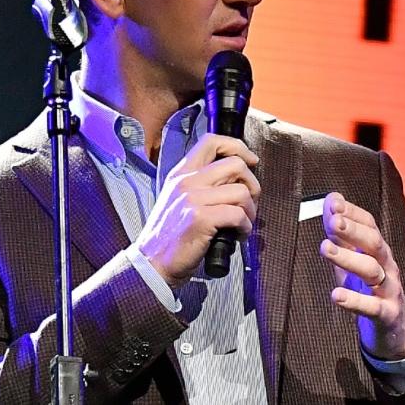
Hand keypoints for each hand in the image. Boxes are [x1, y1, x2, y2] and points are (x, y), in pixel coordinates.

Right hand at [136, 134, 259, 287]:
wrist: (152, 263)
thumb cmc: (171, 234)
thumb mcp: (179, 198)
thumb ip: (202, 183)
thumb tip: (238, 175)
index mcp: (181, 173)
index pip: (212, 141)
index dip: (238, 146)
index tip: (250, 161)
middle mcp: (186, 181)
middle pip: (236, 165)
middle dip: (252, 184)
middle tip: (248, 203)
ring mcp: (192, 199)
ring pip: (241, 192)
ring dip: (251, 210)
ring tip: (243, 223)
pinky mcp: (201, 219)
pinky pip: (238, 215)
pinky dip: (245, 227)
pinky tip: (238, 235)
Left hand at [322, 191, 404, 359]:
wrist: (396, 330)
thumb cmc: (369, 290)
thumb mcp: (354, 260)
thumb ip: (341, 234)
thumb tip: (330, 200)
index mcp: (379, 251)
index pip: (369, 225)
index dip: (353, 213)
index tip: (333, 203)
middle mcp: (387, 266)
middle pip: (374, 243)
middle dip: (353, 231)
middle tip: (333, 221)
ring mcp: (389, 290)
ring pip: (372, 271)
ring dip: (348, 258)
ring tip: (325, 248)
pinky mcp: (387, 314)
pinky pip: (372, 307)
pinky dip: (354, 301)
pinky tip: (336, 295)